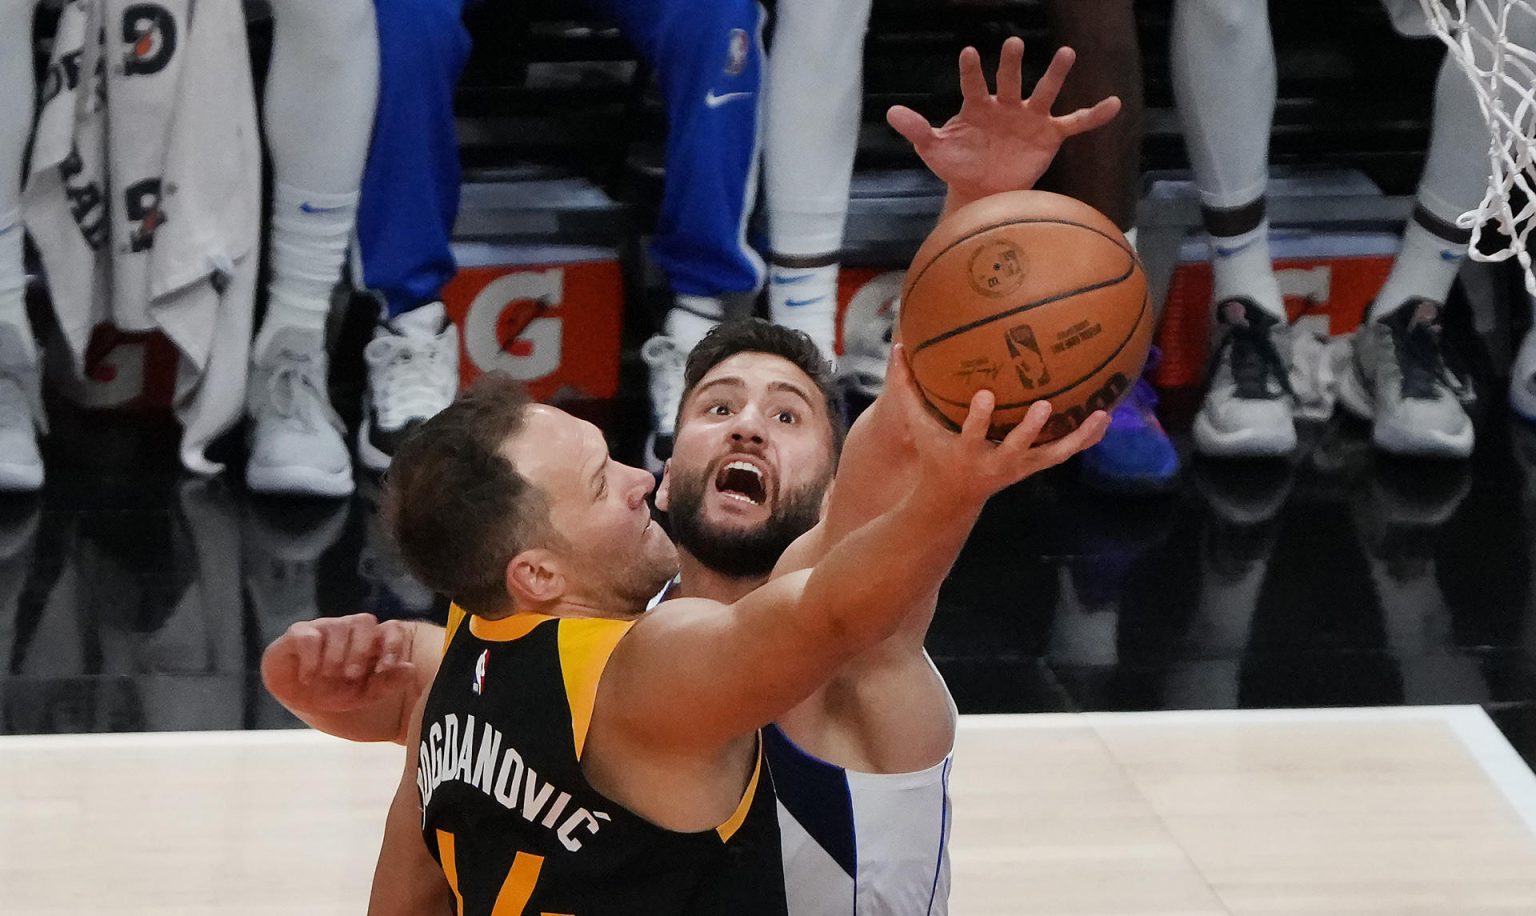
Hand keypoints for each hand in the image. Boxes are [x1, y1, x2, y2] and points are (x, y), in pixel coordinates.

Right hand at [262, 613, 418, 713]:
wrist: (301, 701)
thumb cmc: (337, 693)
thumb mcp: (364, 695)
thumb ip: (388, 683)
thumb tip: (410, 668)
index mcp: (371, 641)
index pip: (392, 629)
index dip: (393, 644)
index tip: (386, 667)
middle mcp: (349, 629)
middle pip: (364, 621)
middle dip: (360, 649)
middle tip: (352, 676)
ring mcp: (324, 627)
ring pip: (337, 627)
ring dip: (335, 657)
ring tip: (328, 678)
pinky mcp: (298, 633)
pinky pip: (308, 637)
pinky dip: (310, 660)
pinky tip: (308, 678)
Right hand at [885, 344, 1109, 501]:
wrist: (952, 498)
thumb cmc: (934, 453)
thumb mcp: (918, 426)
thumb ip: (907, 389)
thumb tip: (899, 346)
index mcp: (967, 450)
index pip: (972, 433)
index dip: (980, 417)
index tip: (985, 394)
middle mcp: (997, 462)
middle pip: (1016, 447)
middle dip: (1028, 430)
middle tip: (1044, 405)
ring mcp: (1020, 466)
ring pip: (1053, 454)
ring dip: (1078, 437)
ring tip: (1101, 415)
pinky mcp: (1034, 466)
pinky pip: (1064, 452)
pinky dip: (1085, 437)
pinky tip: (1104, 417)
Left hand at [886, 37, 1121, 204]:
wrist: (981, 191)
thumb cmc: (958, 164)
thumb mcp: (933, 149)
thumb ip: (916, 129)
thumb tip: (890, 112)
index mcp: (977, 105)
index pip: (973, 84)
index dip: (971, 70)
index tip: (969, 53)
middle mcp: (1006, 105)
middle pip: (1010, 80)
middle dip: (1011, 64)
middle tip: (1013, 44)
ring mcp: (1030, 117)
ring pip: (1044, 92)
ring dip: (1055, 74)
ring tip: (1067, 52)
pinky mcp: (1049, 134)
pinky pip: (1075, 123)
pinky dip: (1094, 115)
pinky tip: (1113, 104)